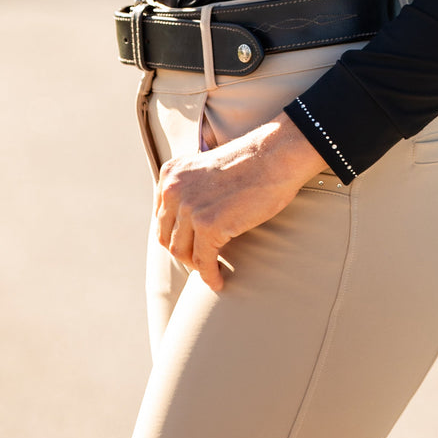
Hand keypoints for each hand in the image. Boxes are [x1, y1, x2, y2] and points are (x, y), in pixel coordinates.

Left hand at [155, 113, 327, 291]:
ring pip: (181, 252)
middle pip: (167, 236)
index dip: (177, 235)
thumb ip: (192, 188)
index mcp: (171, 174)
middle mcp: (173, 189)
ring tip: (212, 270)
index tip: (191, 245)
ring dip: (196, 265)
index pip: (162, 216)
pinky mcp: (209, 226)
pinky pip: (204, 262)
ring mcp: (189, 208)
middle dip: (184, 252)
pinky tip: (220, 281)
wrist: (275, 156)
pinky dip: (210, 276)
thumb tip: (189, 221)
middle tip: (202, 260)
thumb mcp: (206, 168)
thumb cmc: (251, 162)